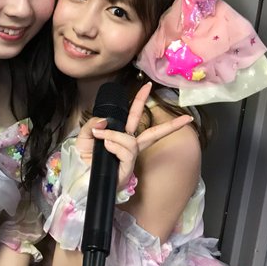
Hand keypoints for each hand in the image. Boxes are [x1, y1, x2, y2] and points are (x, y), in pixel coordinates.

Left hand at [76, 83, 193, 189]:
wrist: (80, 179)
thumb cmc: (83, 160)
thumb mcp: (84, 136)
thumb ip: (93, 123)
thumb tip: (107, 120)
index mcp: (121, 137)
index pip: (134, 117)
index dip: (140, 101)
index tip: (147, 86)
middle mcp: (129, 147)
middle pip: (153, 133)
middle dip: (170, 125)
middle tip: (186, 118)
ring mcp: (130, 159)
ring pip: (131, 141)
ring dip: (115, 135)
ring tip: (102, 137)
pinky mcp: (127, 169)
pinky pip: (126, 152)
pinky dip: (115, 145)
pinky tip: (106, 146)